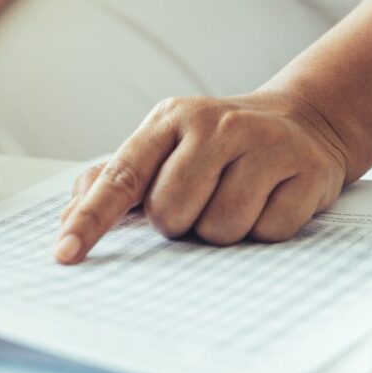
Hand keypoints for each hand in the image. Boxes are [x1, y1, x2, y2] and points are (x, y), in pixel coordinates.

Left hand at [54, 92, 350, 262]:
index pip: (121, 176)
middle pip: (171, 212)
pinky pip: (268, 232)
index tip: (65, 252)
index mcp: (168, 120)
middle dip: (178, 223)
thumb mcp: (162, 146)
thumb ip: (112, 180)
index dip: (91, 218)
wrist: (301, 120)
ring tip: (234, 198)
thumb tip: (68, 219)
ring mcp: (263, 145)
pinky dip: (263, 229)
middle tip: (198, 201)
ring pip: (219, 228)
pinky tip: (268, 200)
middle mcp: (214, 125)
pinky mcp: (305, 170)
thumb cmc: (216, 144)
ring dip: (220, 230)